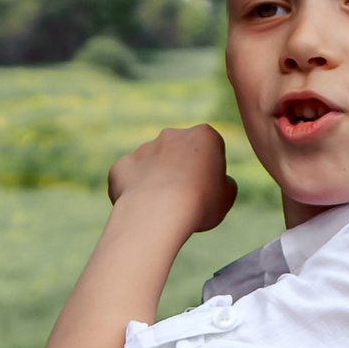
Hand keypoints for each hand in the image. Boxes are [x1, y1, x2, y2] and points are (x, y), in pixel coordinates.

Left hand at [107, 125, 234, 228]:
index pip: (211, 150)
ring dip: (158, 181)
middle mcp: (171, 135)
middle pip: (179, 153)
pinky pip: (130, 178)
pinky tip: (142, 209)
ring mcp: (144, 149)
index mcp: (203, 136)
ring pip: (153, 165)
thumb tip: (220, 183)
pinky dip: (134, 191)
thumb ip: (225, 184)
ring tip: (162, 209)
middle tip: (185, 201)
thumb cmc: (199, 203)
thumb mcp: (227, 197)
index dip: (210, 173)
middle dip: (181, 171)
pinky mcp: (121, 166)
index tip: (208, 192)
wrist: (158, 212)